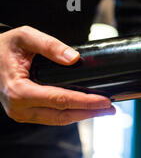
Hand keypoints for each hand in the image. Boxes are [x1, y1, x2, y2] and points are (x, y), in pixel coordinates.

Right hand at [0, 26, 114, 125]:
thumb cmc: (3, 47)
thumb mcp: (24, 37)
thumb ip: (49, 45)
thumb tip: (74, 58)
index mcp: (18, 91)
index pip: (61, 100)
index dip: (86, 102)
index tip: (105, 100)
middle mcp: (19, 108)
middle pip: (63, 115)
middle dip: (90, 112)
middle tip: (111, 109)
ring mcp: (22, 114)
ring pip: (59, 120)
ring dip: (83, 115)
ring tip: (104, 110)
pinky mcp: (26, 115)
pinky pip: (53, 118)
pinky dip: (71, 114)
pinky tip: (86, 109)